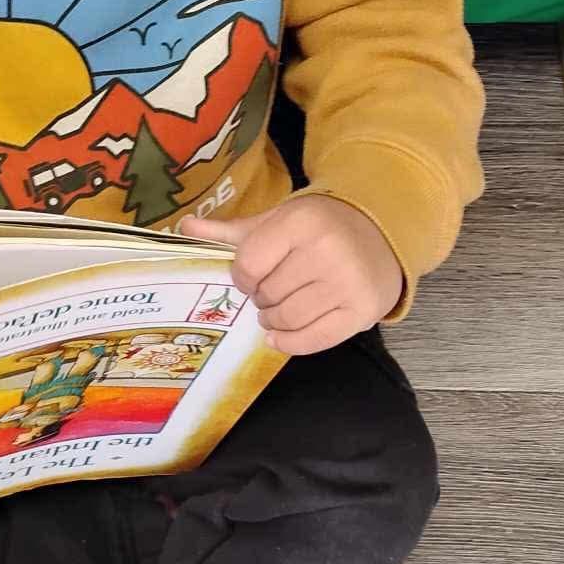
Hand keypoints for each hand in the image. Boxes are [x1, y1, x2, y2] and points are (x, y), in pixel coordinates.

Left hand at [181, 195, 402, 353]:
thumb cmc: (318, 227)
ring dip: (273, 322)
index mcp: (301, 222)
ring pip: (288, 319)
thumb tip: (184, 227)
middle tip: (269, 292)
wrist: (379, 232)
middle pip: (267, 295)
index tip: (252, 275)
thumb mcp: (277, 220)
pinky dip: (291, 343)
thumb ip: (231, 231)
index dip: (242, 277)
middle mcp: (326, 251)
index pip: (248, 265)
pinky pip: (315, 340)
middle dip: (260, 299)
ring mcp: (347, 283)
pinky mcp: (362, 310)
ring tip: (276, 311)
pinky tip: (281, 335)